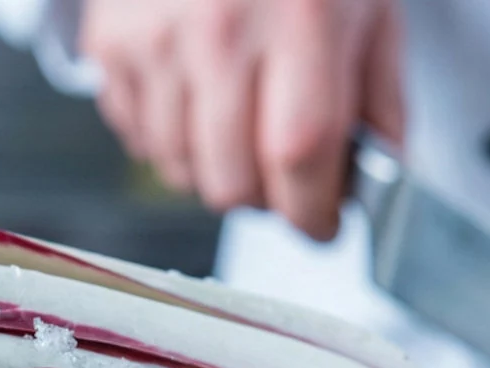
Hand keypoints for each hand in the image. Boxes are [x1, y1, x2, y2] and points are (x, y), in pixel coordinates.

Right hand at [80, 0, 403, 240]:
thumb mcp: (368, 4)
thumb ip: (378, 97)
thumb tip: (378, 181)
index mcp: (301, 17)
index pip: (302, 157)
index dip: (316, 213)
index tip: (325, 223)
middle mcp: (220, 31)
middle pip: (234, 185)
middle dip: (269, 199)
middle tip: (286, 174)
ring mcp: (155, 42)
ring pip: (182, 173)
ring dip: (219, 171)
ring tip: (241, 124)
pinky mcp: (111, 47)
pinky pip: (140, 141)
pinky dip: (173, 141)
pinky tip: (198, 102)